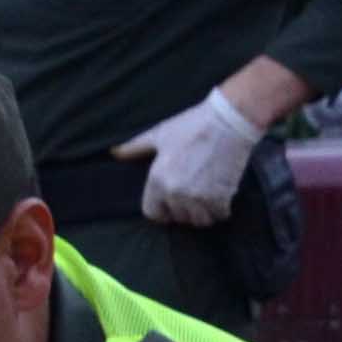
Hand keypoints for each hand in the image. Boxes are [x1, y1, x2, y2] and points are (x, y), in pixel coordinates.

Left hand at [116, 86, 267, 227]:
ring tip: (208, 193)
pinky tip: (221, 192)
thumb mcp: (159, 134)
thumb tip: (115, 152)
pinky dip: (221, 208)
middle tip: (195, 189)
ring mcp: (198, 198)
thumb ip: (136, 148)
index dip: (163, 208)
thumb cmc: (192, 126)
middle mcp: (175, 193)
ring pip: (199, 221)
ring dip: (204, 211)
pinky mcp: (219, 199)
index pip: (153, 214)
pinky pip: (218, 216)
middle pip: (178, 218)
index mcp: (158, 180)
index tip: (172, 200)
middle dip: (185, 208)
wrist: (227, 121)